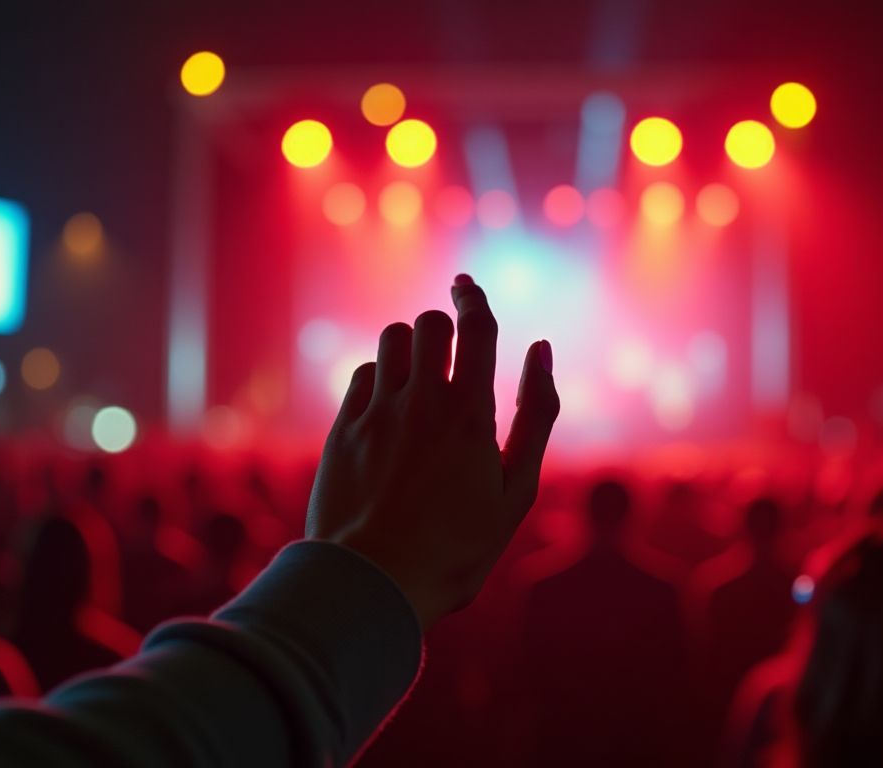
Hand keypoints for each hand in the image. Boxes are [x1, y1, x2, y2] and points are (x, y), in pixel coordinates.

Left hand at [306, 274, 559, 627]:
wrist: (373, 584)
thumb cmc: (456, 549)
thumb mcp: (516, 490)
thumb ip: (536, 415)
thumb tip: (540, 348)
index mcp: (471, 415)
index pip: (476, 327)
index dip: (475, 298)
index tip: (468, 285)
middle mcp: (420, 402)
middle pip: (429, 323)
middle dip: (444, 327)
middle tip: (451, 353)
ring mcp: (375, 414)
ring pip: (391, 341)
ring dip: (411, 349)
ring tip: (419, 381)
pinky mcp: (342, 431)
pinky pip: (361, 376)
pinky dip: (379, 380)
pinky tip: (388, 410)